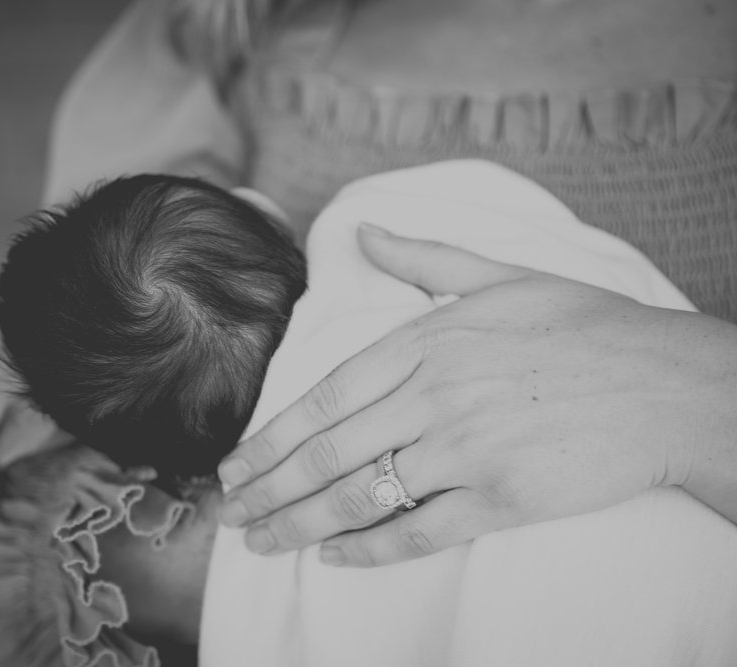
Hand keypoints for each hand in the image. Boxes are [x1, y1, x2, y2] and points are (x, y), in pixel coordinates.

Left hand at [216, 224, 736, 565]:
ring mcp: (465, 450)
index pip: (323, 397)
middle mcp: (434, 396)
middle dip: (268, 489)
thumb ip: (423, 257)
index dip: (270, 437)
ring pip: (360, 495)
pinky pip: (419, 530)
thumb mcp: (501, 275)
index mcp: (426, 342)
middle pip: (328, 452)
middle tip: (228, 514)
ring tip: (261, 541)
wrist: (669, 382)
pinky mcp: (502, 498)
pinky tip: (335, 558)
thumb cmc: (585, 326)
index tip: (233, 465)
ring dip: (301, 523)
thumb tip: (363, 230)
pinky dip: (370, 549)